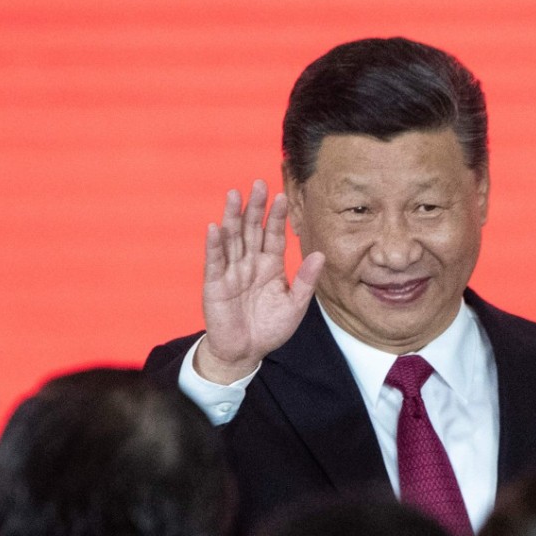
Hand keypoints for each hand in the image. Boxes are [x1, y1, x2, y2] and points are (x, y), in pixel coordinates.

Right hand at [196, 180, 324, 383]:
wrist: (246, 352)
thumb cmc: (270, 328)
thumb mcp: (295, 305)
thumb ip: (306, 280)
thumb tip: (320, 254)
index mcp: (269, 265)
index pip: (273, 235)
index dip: (277, 216)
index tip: (283, 195)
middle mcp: (249, 263)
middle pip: (251, 229)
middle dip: (255, 207)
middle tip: (259, 184)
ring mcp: (231, 271)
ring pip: (231, 239)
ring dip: (231, 217)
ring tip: (234, 194)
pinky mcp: (215, 285)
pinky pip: (214, 262)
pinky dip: (215, 245)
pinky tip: (215, 227)